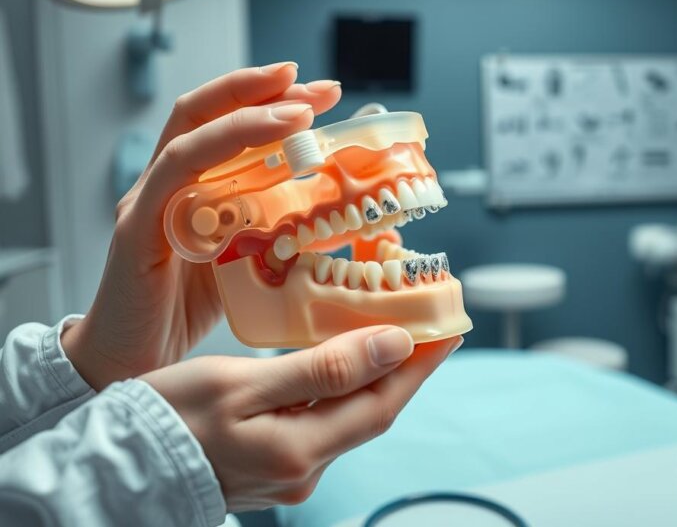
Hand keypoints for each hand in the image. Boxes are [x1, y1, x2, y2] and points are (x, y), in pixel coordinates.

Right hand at [62, 64, 342, 389]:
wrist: (132, 365)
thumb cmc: (187, 310)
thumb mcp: (250, 262)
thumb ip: (284, 235)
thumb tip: (351, 222)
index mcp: (195, 185)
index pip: (229, 123)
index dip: (274, 101)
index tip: (325, 94)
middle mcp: (168, 184)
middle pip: (207, 113)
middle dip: (263, 90)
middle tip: (321, 87)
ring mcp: (148, 203)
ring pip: (191, 138)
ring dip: (246, 118)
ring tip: (298, 112)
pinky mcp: (137, 232)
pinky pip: (172, 181)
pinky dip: (213, 159)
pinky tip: (251, 154)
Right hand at [142, 327, 461, 510]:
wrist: (114, 466)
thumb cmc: (164, 420)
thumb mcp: (241, 383)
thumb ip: (322, 369)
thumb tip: (393, 346)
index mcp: (300, 451)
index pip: (384, 401)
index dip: (420, 363)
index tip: (447, 325)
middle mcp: (304, 469)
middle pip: (373, 408)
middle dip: (405, 364)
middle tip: (427, 319)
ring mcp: (289, 471)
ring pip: (351, 413)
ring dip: (375, 371)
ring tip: (392, 326)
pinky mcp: (273, 463)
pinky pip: (324, 419)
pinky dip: (342, 385)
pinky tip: (343, 358)